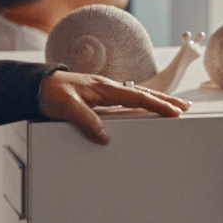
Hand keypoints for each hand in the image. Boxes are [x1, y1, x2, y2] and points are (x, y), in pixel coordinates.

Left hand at [37, 71, 189, 144]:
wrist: (37, 85)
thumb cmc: (51, 93)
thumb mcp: (67, 108)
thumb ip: (86, 121)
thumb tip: (105, 137)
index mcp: (104, 88)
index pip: (137, 97)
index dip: (158, 104)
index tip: (174, 111)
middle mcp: (108, 88)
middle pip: (143, 94)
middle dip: (166, 100)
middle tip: (184, 107)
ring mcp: (105, 91)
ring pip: (137, 96)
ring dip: (156, 100)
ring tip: (171, 107)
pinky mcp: (99, 97)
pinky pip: (126, 99)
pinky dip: (141, 103)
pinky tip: (144, 108)